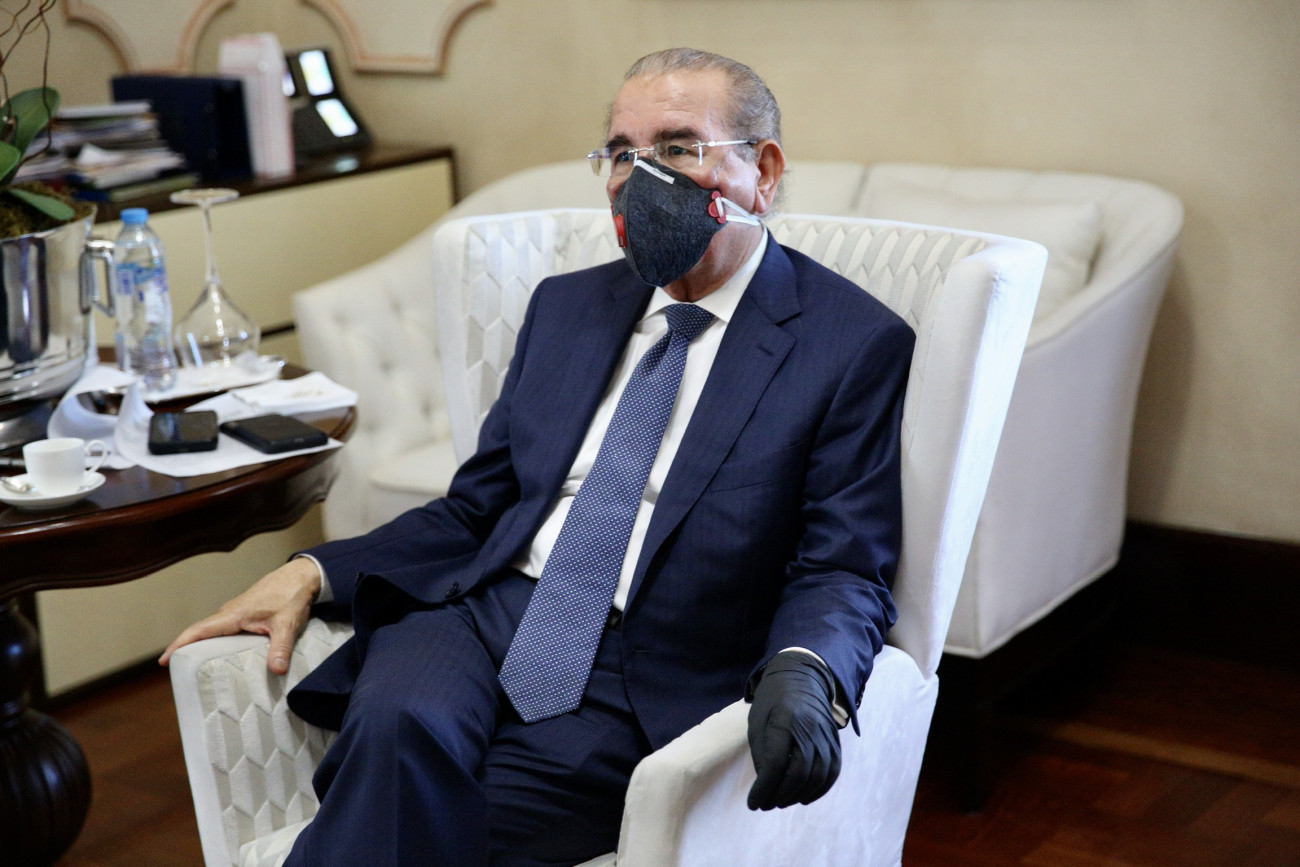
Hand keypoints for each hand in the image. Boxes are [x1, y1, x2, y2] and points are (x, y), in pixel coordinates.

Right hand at [158, 557, 321, 674]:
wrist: (301, 577)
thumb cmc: (291, 596)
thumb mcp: (288, 624)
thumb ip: (281, 648)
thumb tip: (277, 670)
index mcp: (233, 614)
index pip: (199, 630)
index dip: (180, 644)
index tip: (164, 661)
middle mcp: (230, 613)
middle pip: (201, 633)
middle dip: (186, 650)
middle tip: (178, 674)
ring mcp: (236, 612)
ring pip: (213, 631)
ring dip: (201, 647)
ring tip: (194, 670)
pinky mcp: (244, 614)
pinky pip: (224, 630)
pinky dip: (217, 642)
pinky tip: (221, 657)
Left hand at [746, 651, 841, 809]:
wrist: (802, 677)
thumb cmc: (772, 700)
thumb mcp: (758, 722)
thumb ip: (762, 753)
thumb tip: (766, 786)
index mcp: (784, 720)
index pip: (776, 763)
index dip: (764, 788)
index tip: (753, 803)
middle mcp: (809, 728)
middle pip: (799, 773)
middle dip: (780, 795)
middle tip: (766, 804)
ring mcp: (826, 735)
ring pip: (817, 776)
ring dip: (798, 796)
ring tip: (781, 801)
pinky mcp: (835, 741)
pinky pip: (832, 772)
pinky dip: (819, 789)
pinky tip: (804, 797)